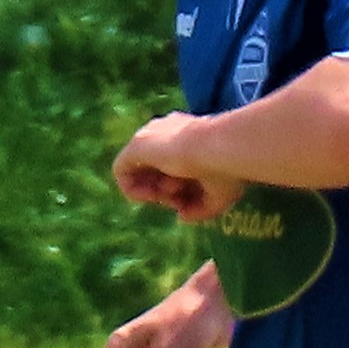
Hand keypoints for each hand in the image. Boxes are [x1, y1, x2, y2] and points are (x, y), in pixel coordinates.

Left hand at [109, 116, 235, 219]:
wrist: (219, 147)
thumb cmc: (227, 167)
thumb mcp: (219, 195)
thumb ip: (200, 208)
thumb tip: (181, 216)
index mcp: (190, 135)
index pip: (175, 164)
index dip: (180, 188)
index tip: (189, 198)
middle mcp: (167, 131)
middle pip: (156, 168)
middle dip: (166, 190)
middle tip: (178, 199)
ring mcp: (149, 136)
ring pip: (141, 170)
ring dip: (153, 191)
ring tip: (168, 196)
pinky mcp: (136, 145)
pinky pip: (121, 171)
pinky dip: (133, 190)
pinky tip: (151, 196)